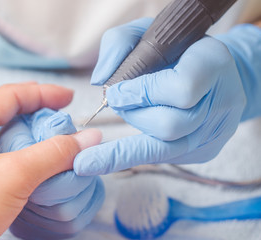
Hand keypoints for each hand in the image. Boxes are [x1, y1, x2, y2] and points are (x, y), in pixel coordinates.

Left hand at [0, 83, 100, 238]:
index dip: (43, 92)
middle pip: (6, 109)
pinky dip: (23, 150)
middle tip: (61, 111)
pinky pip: (2, 152)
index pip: (10, 94)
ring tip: (50, 132)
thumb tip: (89, 137)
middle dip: (36, 107)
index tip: (69, 98)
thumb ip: (55, 153)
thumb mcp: (15, 175)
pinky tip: (33, 158)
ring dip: (30, 129)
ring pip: (4, 132)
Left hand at [74, 18, 248, 175]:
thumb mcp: (147, 32)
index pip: (182, 88)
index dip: (143, 93)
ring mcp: (215, 131)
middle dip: (133, 116)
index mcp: (211, 63)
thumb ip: (119, 45)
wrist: (215, 72)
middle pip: (169, 125)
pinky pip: (167, 158)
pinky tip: (130, 136)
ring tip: (126, 113)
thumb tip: (101, 81)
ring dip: (134, 133)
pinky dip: (140, 150)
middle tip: (119, 103)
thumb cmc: (176, 51)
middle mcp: (220, 102)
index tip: (116, 92)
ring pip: (166, 148)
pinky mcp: (206, 151)